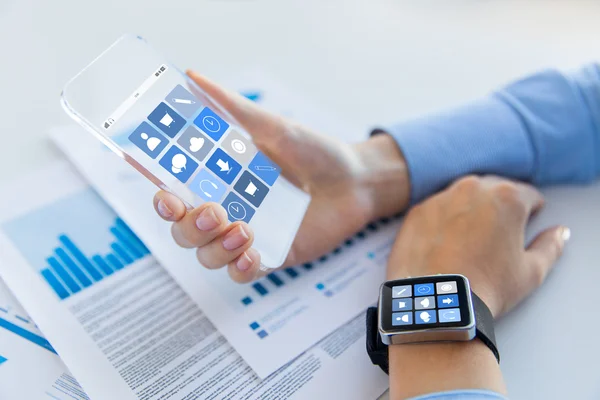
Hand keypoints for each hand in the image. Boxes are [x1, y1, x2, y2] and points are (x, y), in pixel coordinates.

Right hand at [154, 71, 408, 282]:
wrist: (356, 179)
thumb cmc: (313, 150)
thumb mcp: (272, 126)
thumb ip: (232, 107)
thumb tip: (193, 77)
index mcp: (218, 181)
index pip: (175, 197)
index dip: (163, 202)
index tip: (168, 198)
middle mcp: (226, 210)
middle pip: (184, 232)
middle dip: (190, 228)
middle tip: (214, 212)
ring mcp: (246, 236)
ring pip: (208, 256)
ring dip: (216, 248)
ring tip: (244, 230)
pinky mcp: (271, 256)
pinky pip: (242, 274)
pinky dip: (240, 268)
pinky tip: (252, 255)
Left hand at [385, 176, 569, 398]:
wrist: (438, 302)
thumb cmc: (487, 287)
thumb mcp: (531, 271)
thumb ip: (550, 246)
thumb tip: (559, 232)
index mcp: (507, 197)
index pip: (528, 195)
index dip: (531, 212)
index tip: (524, 227)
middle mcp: (472, 188)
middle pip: (493, 190)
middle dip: (499, 208)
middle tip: (497, 236)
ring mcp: (440, 198)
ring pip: (462, 197)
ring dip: (469, 211)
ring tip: (469, 242)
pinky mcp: (417, 212)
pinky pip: (436, 209)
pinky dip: (442, 221)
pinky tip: (444, 245)